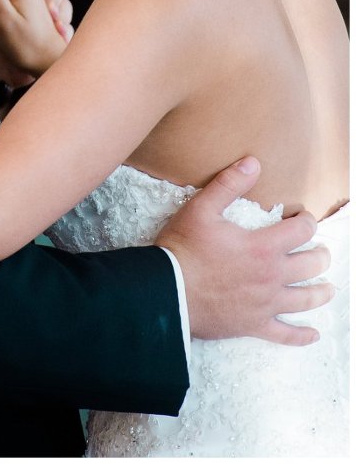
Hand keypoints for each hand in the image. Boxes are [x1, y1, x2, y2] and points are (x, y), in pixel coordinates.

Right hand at [156, 156, 333, 344]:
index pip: (300, 231)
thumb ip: (229, 184)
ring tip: (328, 289)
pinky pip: (285, 335)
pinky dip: (301, 336)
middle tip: (321, 251)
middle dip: (320, 255)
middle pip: (311, 265)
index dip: (307, 221)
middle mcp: (271, 276)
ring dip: (320, 293)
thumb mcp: (202, 208)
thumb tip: (253, 162)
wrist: (168, 291)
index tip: (303, 217)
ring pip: (305, 299)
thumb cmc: (184, 248)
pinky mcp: (254, 325)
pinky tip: (312, 335)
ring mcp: (265, 304)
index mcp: (263, 247)